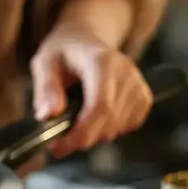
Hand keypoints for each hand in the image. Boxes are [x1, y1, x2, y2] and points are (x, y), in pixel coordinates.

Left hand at [30, 22, 152, 158]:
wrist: (86, 41)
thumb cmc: (63, 54)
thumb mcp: (44, 64)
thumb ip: (46, 89)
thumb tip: (49, 115)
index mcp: (102, 61)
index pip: (100, 106)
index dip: (81, 133)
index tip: (59, 147)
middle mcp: (126, 71)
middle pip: (109, 122)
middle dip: (82, 138)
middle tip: (60, 140)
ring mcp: (138, 84)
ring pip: (117, 128)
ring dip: (93, 135)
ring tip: (75, 120)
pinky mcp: (144, 97)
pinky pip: (127, 127)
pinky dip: (108, 130)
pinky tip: (95, 117)